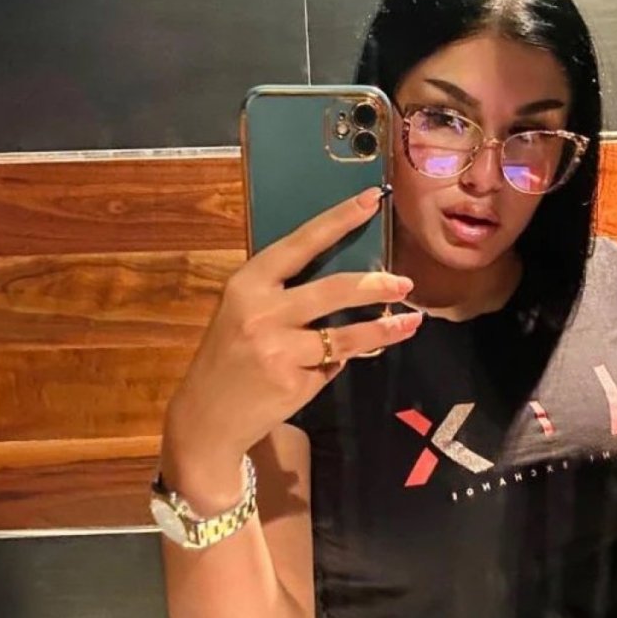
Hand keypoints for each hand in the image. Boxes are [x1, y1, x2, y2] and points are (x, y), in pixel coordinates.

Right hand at [170, 186, 422, 458]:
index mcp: (247, 283)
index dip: (338, 220)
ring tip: (410, 323)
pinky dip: (339, 362)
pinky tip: (335, 363)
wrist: (206, 417)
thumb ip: (283, 296)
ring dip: (383, 329)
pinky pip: (332, 365)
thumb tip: (345, 285)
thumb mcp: (243, 313)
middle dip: (375, 285)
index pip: (301, 243)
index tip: (370, 200)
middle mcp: (262, 312)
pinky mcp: (294, 382)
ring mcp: (279, 350)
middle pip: (333, 289)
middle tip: (404, 283)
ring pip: (345, 335)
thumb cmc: (229, 358)